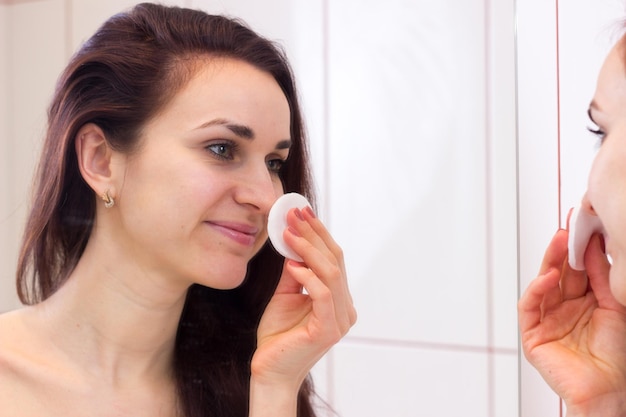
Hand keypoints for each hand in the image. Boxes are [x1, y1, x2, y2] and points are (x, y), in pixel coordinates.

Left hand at [252, 207, 355, 387]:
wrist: (269, 369)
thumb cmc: (278, 335)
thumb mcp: (285, 294)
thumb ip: (294, 271)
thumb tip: (294, 241)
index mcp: (339, 299)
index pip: (334, 258)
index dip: (318, 232)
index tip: (301, 212)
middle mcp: (345, 308)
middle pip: (335, 260)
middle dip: (313, 234)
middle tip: (294, 214)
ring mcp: (340, 320)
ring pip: (332, 273)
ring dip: (308, 249)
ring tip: (288, 233)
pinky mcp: (328, 330)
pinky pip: (323, 294)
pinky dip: (308, 276)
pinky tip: (291, 265)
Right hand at [518, 229, 625, 414]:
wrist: (611, 391)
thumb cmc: (618, 357)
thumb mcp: (614, 306)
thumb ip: (601, 277)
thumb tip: (592, 246)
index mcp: (584, 302)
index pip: (577, 269)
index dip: (578, 247)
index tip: (582, 225)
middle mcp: (564, 308)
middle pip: (560, 272)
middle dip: (562, 249)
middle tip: (567, 228)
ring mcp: (547, 320)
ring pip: (543, 284)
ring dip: (549, 263)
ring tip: (559, 242)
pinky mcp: (533, 335)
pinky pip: (530, 307)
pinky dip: (536, 290)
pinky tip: (547, 277)